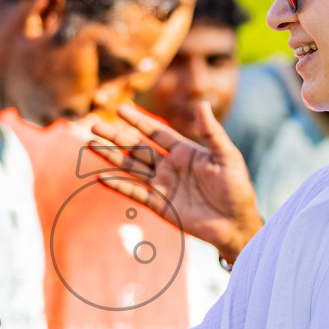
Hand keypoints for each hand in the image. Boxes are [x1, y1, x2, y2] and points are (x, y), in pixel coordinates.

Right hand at [86, 103, 262, 263]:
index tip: (120, 109)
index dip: (138, 121)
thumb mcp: (227, 157)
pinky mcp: (159, 204)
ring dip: (111, 156)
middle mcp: (170, 166)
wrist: (235, 224)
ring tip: (90, 145)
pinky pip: (134, 192)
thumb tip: (202, 104)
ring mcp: (162, 185)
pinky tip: (101, 177)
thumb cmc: (237, 189)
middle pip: (137, 148)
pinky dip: (118, 185)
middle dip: (116, 137)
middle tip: (95, 126)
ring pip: (131, 167)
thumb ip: (212, 133)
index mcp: (185, 151)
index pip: (156, 132)